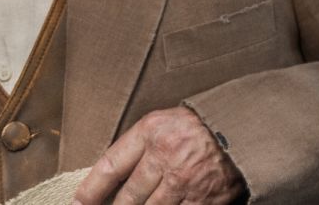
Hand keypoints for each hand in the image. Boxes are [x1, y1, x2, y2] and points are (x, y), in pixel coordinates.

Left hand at [74, 107, 243, 204]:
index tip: (79, 202)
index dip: (91, 189)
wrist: (239, 129)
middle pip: (129, 196)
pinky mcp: (204, 200)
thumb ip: (134, 146)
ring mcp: (185, 182)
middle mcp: (166, 157)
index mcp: (150, 133)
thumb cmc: (192, 126)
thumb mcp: (158, 122)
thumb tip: (109, 177)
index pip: (111, 166)